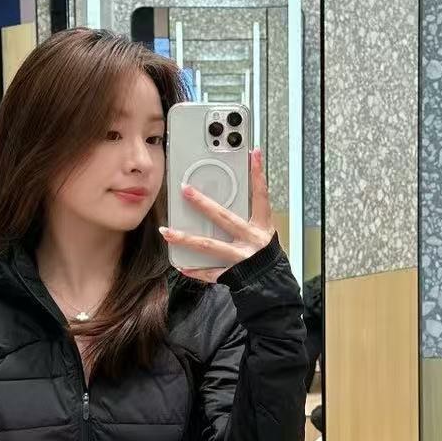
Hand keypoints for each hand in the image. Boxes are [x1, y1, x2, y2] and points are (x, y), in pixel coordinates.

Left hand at [159, 147, 276, 283]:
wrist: (274, 287)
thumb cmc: (268, 258)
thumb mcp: (264, 232)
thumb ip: (249, 216)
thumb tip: (231, 195)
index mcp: (263, 226)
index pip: (261, 195)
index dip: (258, 174)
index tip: (254, 153)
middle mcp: (252, 240)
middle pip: (224, 218)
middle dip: (203, 203)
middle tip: (185, 189)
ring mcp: (240, 258)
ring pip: (208, 245)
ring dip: (185, 238)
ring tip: (167, 231)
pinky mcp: (232, 274)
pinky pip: (209, 272)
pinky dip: (194, 269)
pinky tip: (180, 264)